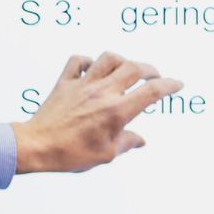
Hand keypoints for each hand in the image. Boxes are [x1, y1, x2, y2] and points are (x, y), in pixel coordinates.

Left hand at [13, 52, 182, 173]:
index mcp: (117, 111)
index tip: (177, 84)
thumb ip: (126, 143)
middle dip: (150, 69)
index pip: (152, 91)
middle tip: (155, 76)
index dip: (169, 85)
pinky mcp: (64, 83)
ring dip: (122, 61)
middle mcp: (102, 93)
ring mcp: (82, 85)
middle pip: (134, 68)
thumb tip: (139, 140)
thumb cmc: (70, 153)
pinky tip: (92, 69)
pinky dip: (87, 61)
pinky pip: (78, 61)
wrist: (36, 146)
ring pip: (108, 58)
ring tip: (125, 70)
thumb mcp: (106, 155)